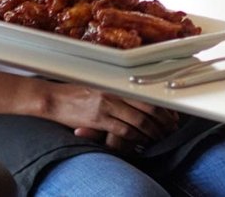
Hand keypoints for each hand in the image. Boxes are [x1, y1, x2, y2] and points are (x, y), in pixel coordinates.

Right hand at [37, 82, 177, 150]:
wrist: (53, 99)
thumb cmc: (76, 92)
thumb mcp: (100, 85)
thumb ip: (118, 90)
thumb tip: (140, 99)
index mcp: (116, 82)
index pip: (147, 94)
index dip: (162, 106)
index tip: (171, 114)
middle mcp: (114, 92)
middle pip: (148, 107)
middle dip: (163, 120)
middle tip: (170, 128)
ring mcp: (106, 105)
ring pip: (139, 120)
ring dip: (152, 131)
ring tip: (159, 137)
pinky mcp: (98, 120)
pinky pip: (123, 130)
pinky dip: (136, 137)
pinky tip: (141, 140)